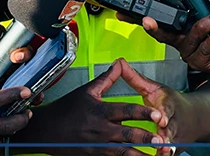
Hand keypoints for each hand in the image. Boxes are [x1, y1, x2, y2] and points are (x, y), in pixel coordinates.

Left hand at [0, 17, 35, 99]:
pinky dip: (32, 90)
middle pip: (21, 47)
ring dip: (31, 66)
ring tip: (19, 66)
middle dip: (22, 49)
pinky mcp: (4, 89)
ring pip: (26, 66)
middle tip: (14, 55)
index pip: (2, 32)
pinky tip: (31, 92)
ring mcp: (3, 72)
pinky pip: (23, 89)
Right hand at [15, 59, 171, 155]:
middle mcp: (101, 130)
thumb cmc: (67, 109)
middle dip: (146, 138)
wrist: (46, 131)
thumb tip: (120, 63)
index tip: (159, 115)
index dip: (144, 113)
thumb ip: (107, 79)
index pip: (127, 111)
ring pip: (124, 153)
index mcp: (101, 111)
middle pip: (128, 135)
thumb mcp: (87, 91)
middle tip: (163, 141)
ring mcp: (98, 146)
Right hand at [118, 0, 209, 77]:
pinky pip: (205, 49)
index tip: (137, 16)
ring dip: (204, 26)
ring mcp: (192, 54)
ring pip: (190, 38)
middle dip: (156, 27)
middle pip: (165, 34)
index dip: (150, 21)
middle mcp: (185, 42)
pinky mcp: (201, 63)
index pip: (164, 23)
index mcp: (186, 29)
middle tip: (151, 19)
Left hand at [118, 58, 196, 151]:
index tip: (162, 120)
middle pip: (170, 130)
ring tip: (162, 153)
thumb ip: (135, 79)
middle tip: (162, 142)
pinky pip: (169, 154)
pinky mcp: (174, 149)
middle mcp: (173, 122)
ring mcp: (175, 137)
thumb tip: (118, 62)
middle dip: (166, 136)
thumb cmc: (170, 102)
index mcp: (169, 105)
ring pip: (171, 145)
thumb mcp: (154, 88)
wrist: (195, 118)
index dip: (165, 114)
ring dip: (167, 150)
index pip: (168, 109)